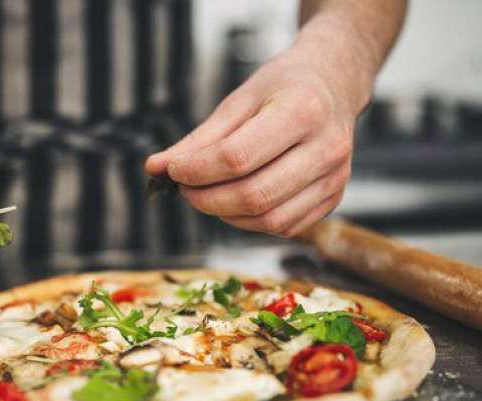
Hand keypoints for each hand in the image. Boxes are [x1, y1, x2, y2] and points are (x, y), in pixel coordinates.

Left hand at [146, 46, 366, 237]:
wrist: (334, 85)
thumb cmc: (282, 88)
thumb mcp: (238, 101)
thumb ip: (198, 139)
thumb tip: (154, 167)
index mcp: (302, 111)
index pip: (237, 157)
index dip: (197, 170)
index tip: (172, 169)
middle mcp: (327, 147)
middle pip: (254, 195)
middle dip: (207, 199)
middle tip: (185, 188)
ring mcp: (335, 177)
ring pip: (269, 219)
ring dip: (226, 214)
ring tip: (206, 195)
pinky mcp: (334, 198)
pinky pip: (284, 226)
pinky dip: (249, 222)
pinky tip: (234, 204)